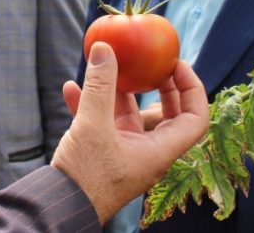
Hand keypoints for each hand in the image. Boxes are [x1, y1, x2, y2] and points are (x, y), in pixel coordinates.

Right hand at [52, 42, 208, 224]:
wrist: (59, 206)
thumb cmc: (85, 175)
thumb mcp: (92, 125)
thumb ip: (100, 85)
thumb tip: (104, 48)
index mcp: (159, 151)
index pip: (195, 118)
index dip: (192, 88)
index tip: (176, 64)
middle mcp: (147, 152)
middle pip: (166, 115)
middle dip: (158, 85)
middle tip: (150, 62)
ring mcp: (124, 153)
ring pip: (130, 116)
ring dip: (116, 91)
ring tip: (104, 67)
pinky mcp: (102, 154)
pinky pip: (102, 124)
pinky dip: (90, 104)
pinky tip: (70, 89)